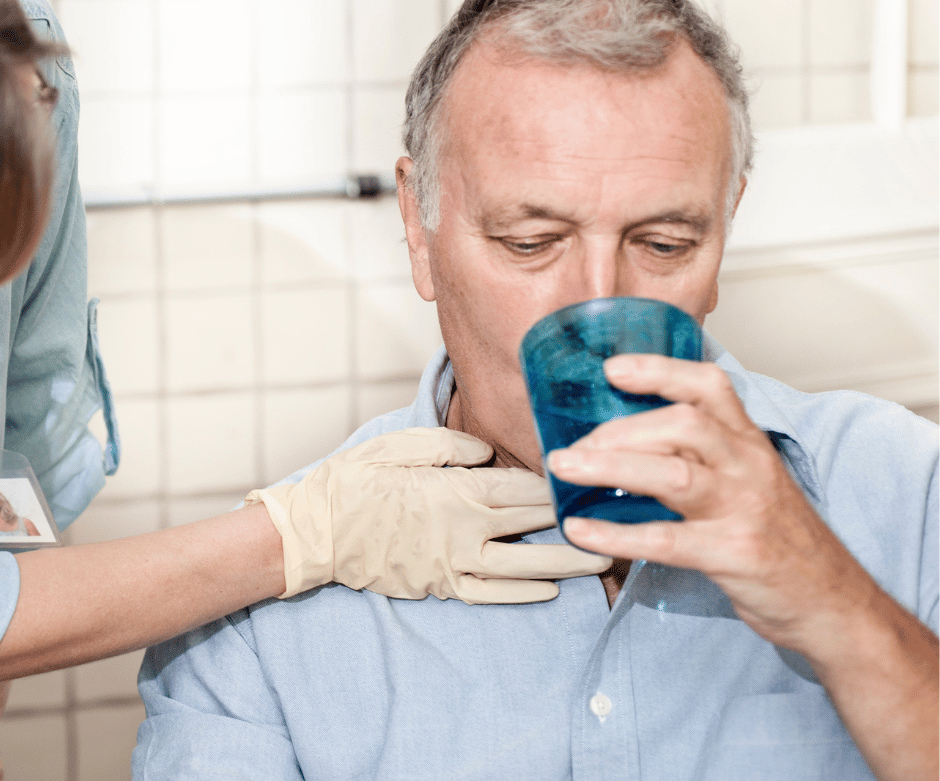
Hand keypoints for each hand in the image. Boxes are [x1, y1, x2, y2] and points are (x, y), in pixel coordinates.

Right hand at [248, 427, 610, 603]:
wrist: (314, 533)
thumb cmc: (354, 481)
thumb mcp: (398, 445)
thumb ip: (450, 446)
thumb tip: (488, 453)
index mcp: (457, 491)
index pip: (524, 488)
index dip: (561, 486)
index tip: (593, 480)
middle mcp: (464, 531)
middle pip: (534, 528)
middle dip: (576, 524)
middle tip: (618, 522)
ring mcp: (454, 564)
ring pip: (524, 568)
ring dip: (565, 564)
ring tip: (603, 562)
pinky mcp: (441, 586)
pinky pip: (491, 594)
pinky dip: (523, 594)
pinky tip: (550, 591)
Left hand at [547, 354, 880, 656]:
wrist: (833, 602)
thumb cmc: (777, 536)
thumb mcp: (750, 481)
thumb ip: (703, 457)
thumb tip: (624, 445)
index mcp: (749, 443)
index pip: (710, 386)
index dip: (661, 370)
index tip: (613, 369)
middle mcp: (749, 467)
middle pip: (683, 424)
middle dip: (620, 429)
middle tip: (574, 446)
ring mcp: (743, 510)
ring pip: (672, 474)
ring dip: (610, 466)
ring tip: (565, 468)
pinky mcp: (733, 554)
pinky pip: (666, 539)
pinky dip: (617, 534)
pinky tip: (581, 531)